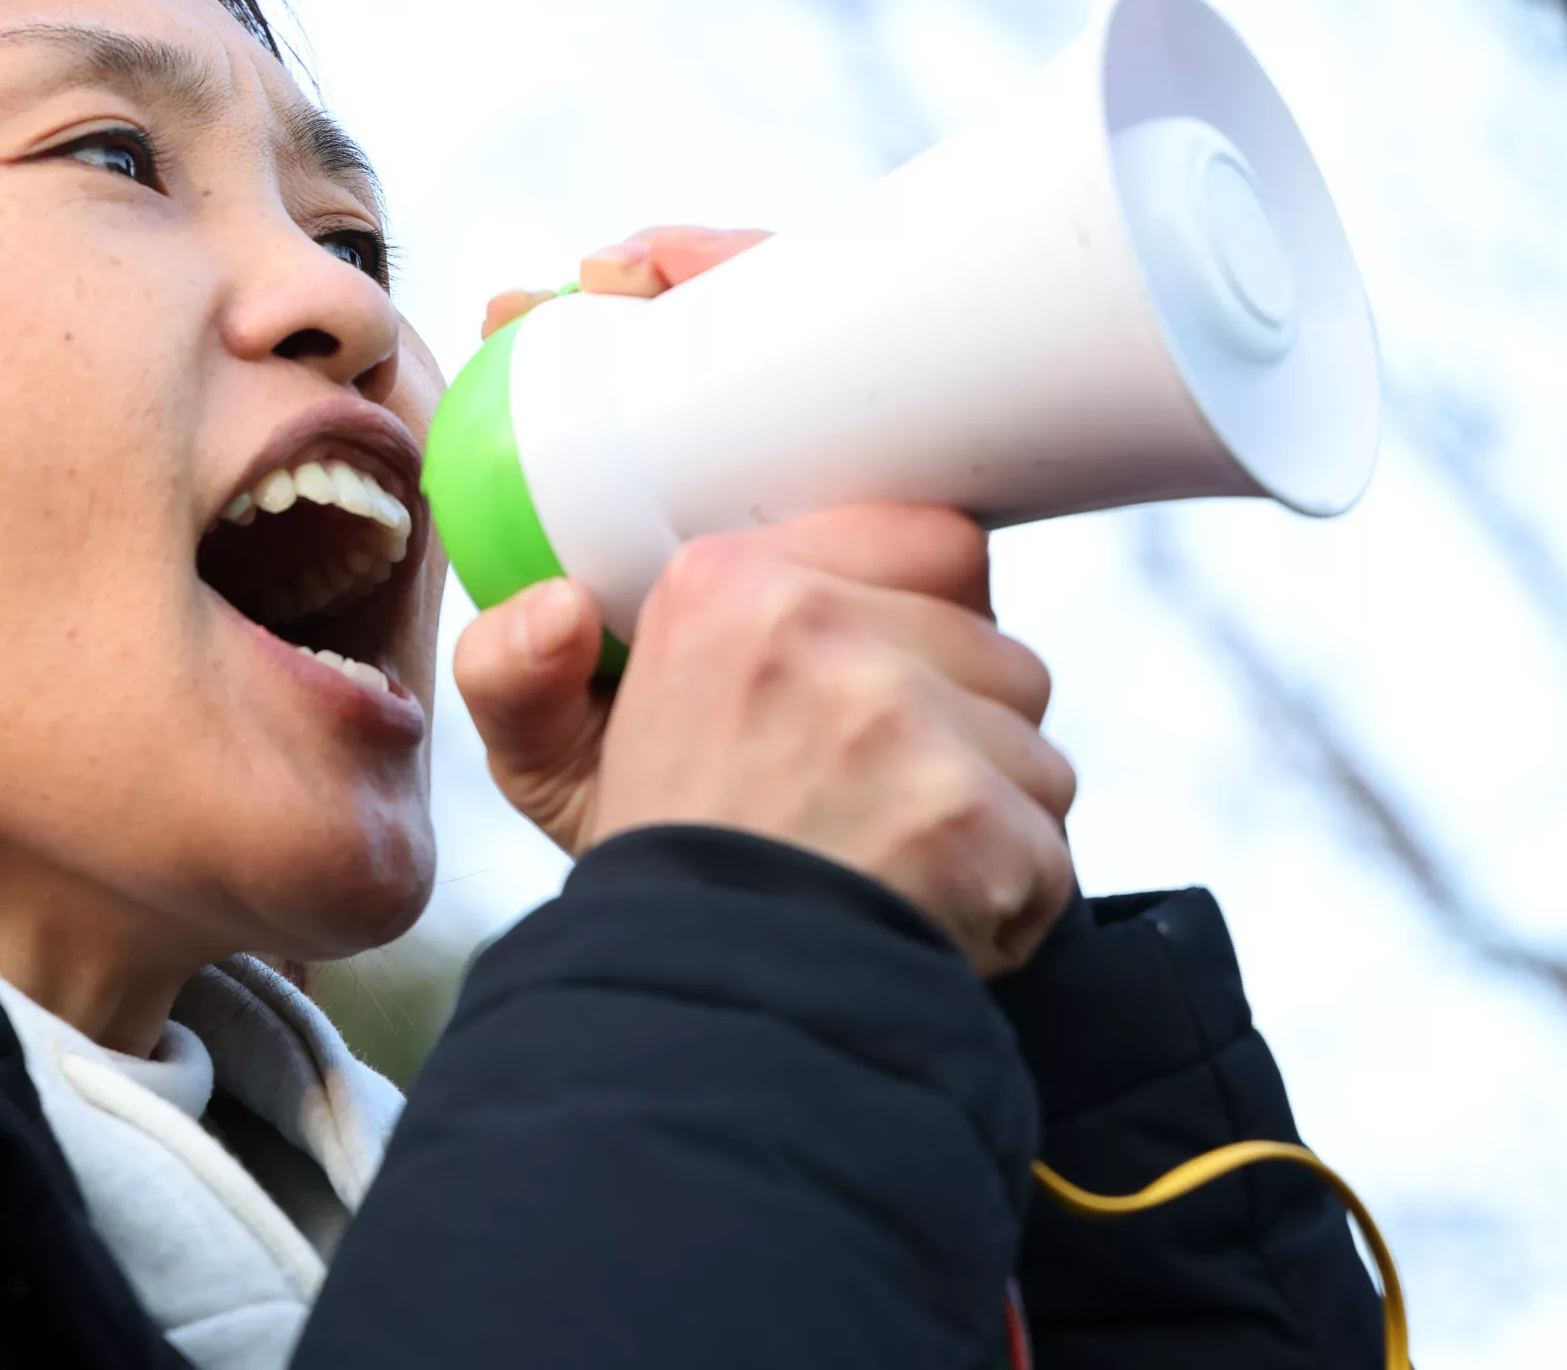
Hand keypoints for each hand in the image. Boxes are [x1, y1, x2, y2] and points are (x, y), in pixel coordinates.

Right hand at [451, 229, 1076, 974]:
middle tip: (865, 798)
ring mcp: (902, 720)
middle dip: (956, 728)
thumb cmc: (655, 882)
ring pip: (1029, 744)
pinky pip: (1047, 842)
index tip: (876, 679)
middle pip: (991, 648)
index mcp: (726, 589)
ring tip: (893, 863)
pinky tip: (930, 919)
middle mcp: (816, 631)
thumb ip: (520, 669)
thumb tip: (555, 607)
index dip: (925, 618)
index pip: (935, 541)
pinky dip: (1009, 900)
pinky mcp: (971, 816)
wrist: (697, 1026)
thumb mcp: (550, 765)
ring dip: (988, 813)